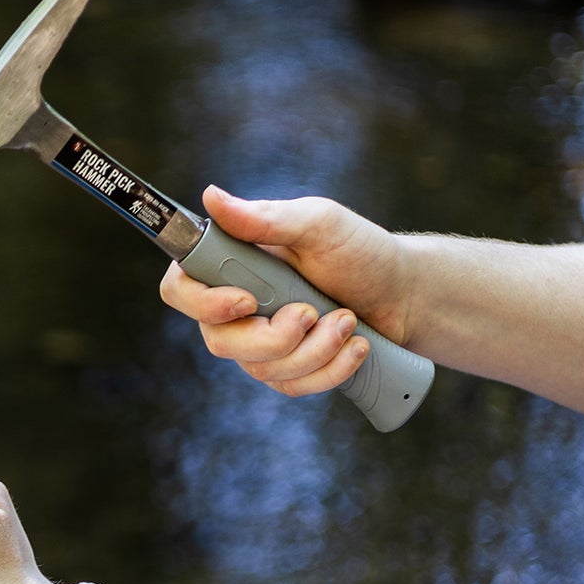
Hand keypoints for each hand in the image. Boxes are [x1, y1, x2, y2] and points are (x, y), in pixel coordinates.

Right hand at [160, 186, 411, 396]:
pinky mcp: (284, 371)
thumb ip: (265, 217)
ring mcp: (257, 344)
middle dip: (273, 337)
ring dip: (314, 350)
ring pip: (259, 369)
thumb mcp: (317, 224)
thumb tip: (211, 197)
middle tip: (314, 313)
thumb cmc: (360, 251)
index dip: (202, 303)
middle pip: (218, 341)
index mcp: (232, 265)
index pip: (180, 288)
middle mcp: (235, 308)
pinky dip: (329, 370)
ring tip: (348, 321)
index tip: (248, 301)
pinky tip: (355, 347)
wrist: (404, 295)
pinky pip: (289, 387)